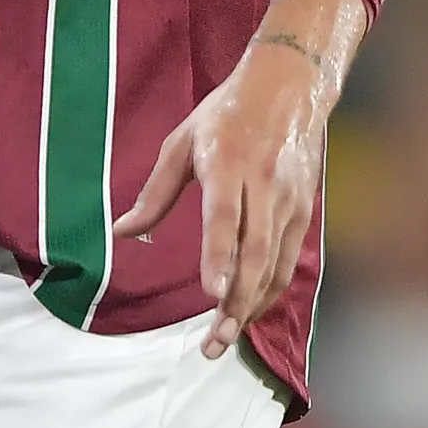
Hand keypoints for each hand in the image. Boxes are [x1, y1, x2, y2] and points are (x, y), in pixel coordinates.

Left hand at [114, 0, 365, 357]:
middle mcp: (265, 184)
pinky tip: (247, 313)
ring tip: (225, 338)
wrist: (291, 86)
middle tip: (214, 342)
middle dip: (236, 302)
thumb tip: (123, 233)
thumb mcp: (183, 141)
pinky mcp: (304, 211)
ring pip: (275, 265)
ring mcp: (290, 200)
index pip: (225, 217)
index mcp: (229, 163)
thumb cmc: (228, 114)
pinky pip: (287, 261)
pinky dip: (269, 291)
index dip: (219, 256)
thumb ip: (154, 192)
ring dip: (252, 306)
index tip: (212, 292)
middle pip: (255, 253)